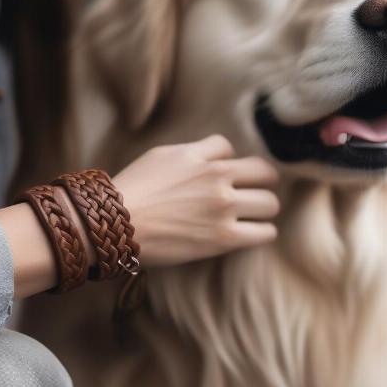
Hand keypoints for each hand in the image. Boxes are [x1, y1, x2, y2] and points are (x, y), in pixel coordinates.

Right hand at [112, 135, 279, 265]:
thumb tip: (213, 155)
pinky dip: (263, 232)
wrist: (116, 224)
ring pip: (270, 203)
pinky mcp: (224, 238)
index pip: (229, 148)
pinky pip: (265, 232)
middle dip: (260, 181)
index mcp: (200, 156)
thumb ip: (192, 152)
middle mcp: (216, 178)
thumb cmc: (132, 190)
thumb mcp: (160, 156)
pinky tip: (254, 233)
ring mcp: (223, 208)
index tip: (217, 175)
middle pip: (264, 173)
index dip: (224, 161)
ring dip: (264, 208)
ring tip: (255, 215)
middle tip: (253, 192)